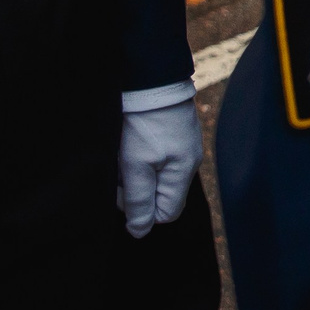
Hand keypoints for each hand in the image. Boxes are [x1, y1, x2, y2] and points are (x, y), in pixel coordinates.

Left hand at [116, 91, 201, 237]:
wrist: (150, 77)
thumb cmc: (142, 122)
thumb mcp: (135, 165)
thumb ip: (139, 200)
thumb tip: (140, 232)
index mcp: (183, 171)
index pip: (165, 213)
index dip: (140, 210)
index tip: (122, 190)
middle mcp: (190, 159)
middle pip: (160, 193)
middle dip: (136, 188)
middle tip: (119, 168)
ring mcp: (184, 143)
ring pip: (156, 173)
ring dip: (136, 169)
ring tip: (124, 150)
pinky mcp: (176, 129)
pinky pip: (158, 155)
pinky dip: (141, 153)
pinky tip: (131, 139)